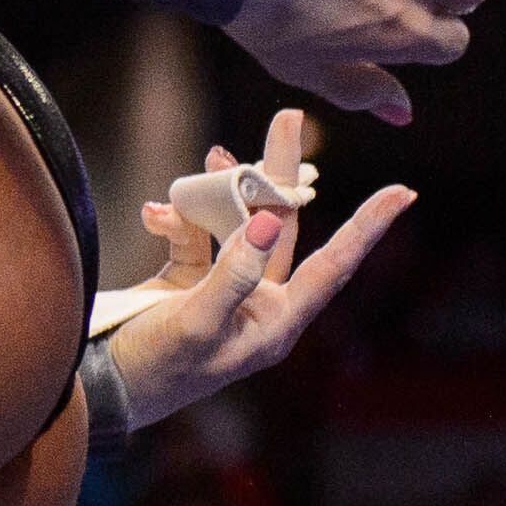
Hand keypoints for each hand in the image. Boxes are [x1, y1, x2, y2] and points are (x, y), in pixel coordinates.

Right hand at [106, 108, 413, 430]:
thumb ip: (233, 271)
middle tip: (289, 119)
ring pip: (232, 221)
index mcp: (276, 321)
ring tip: (212, 158)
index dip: (369, 227)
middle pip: (281, 225)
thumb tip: (269, 222)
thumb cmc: (157, 368)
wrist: (101, 386)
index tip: (403, 191)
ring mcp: (221, 287)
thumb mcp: (197, 323)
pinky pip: (190, 233)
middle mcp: (256, 301)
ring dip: (219, 190)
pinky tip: (155, 212)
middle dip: (279, 174)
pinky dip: (175, 217)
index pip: (334, 264)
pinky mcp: (185, 280)